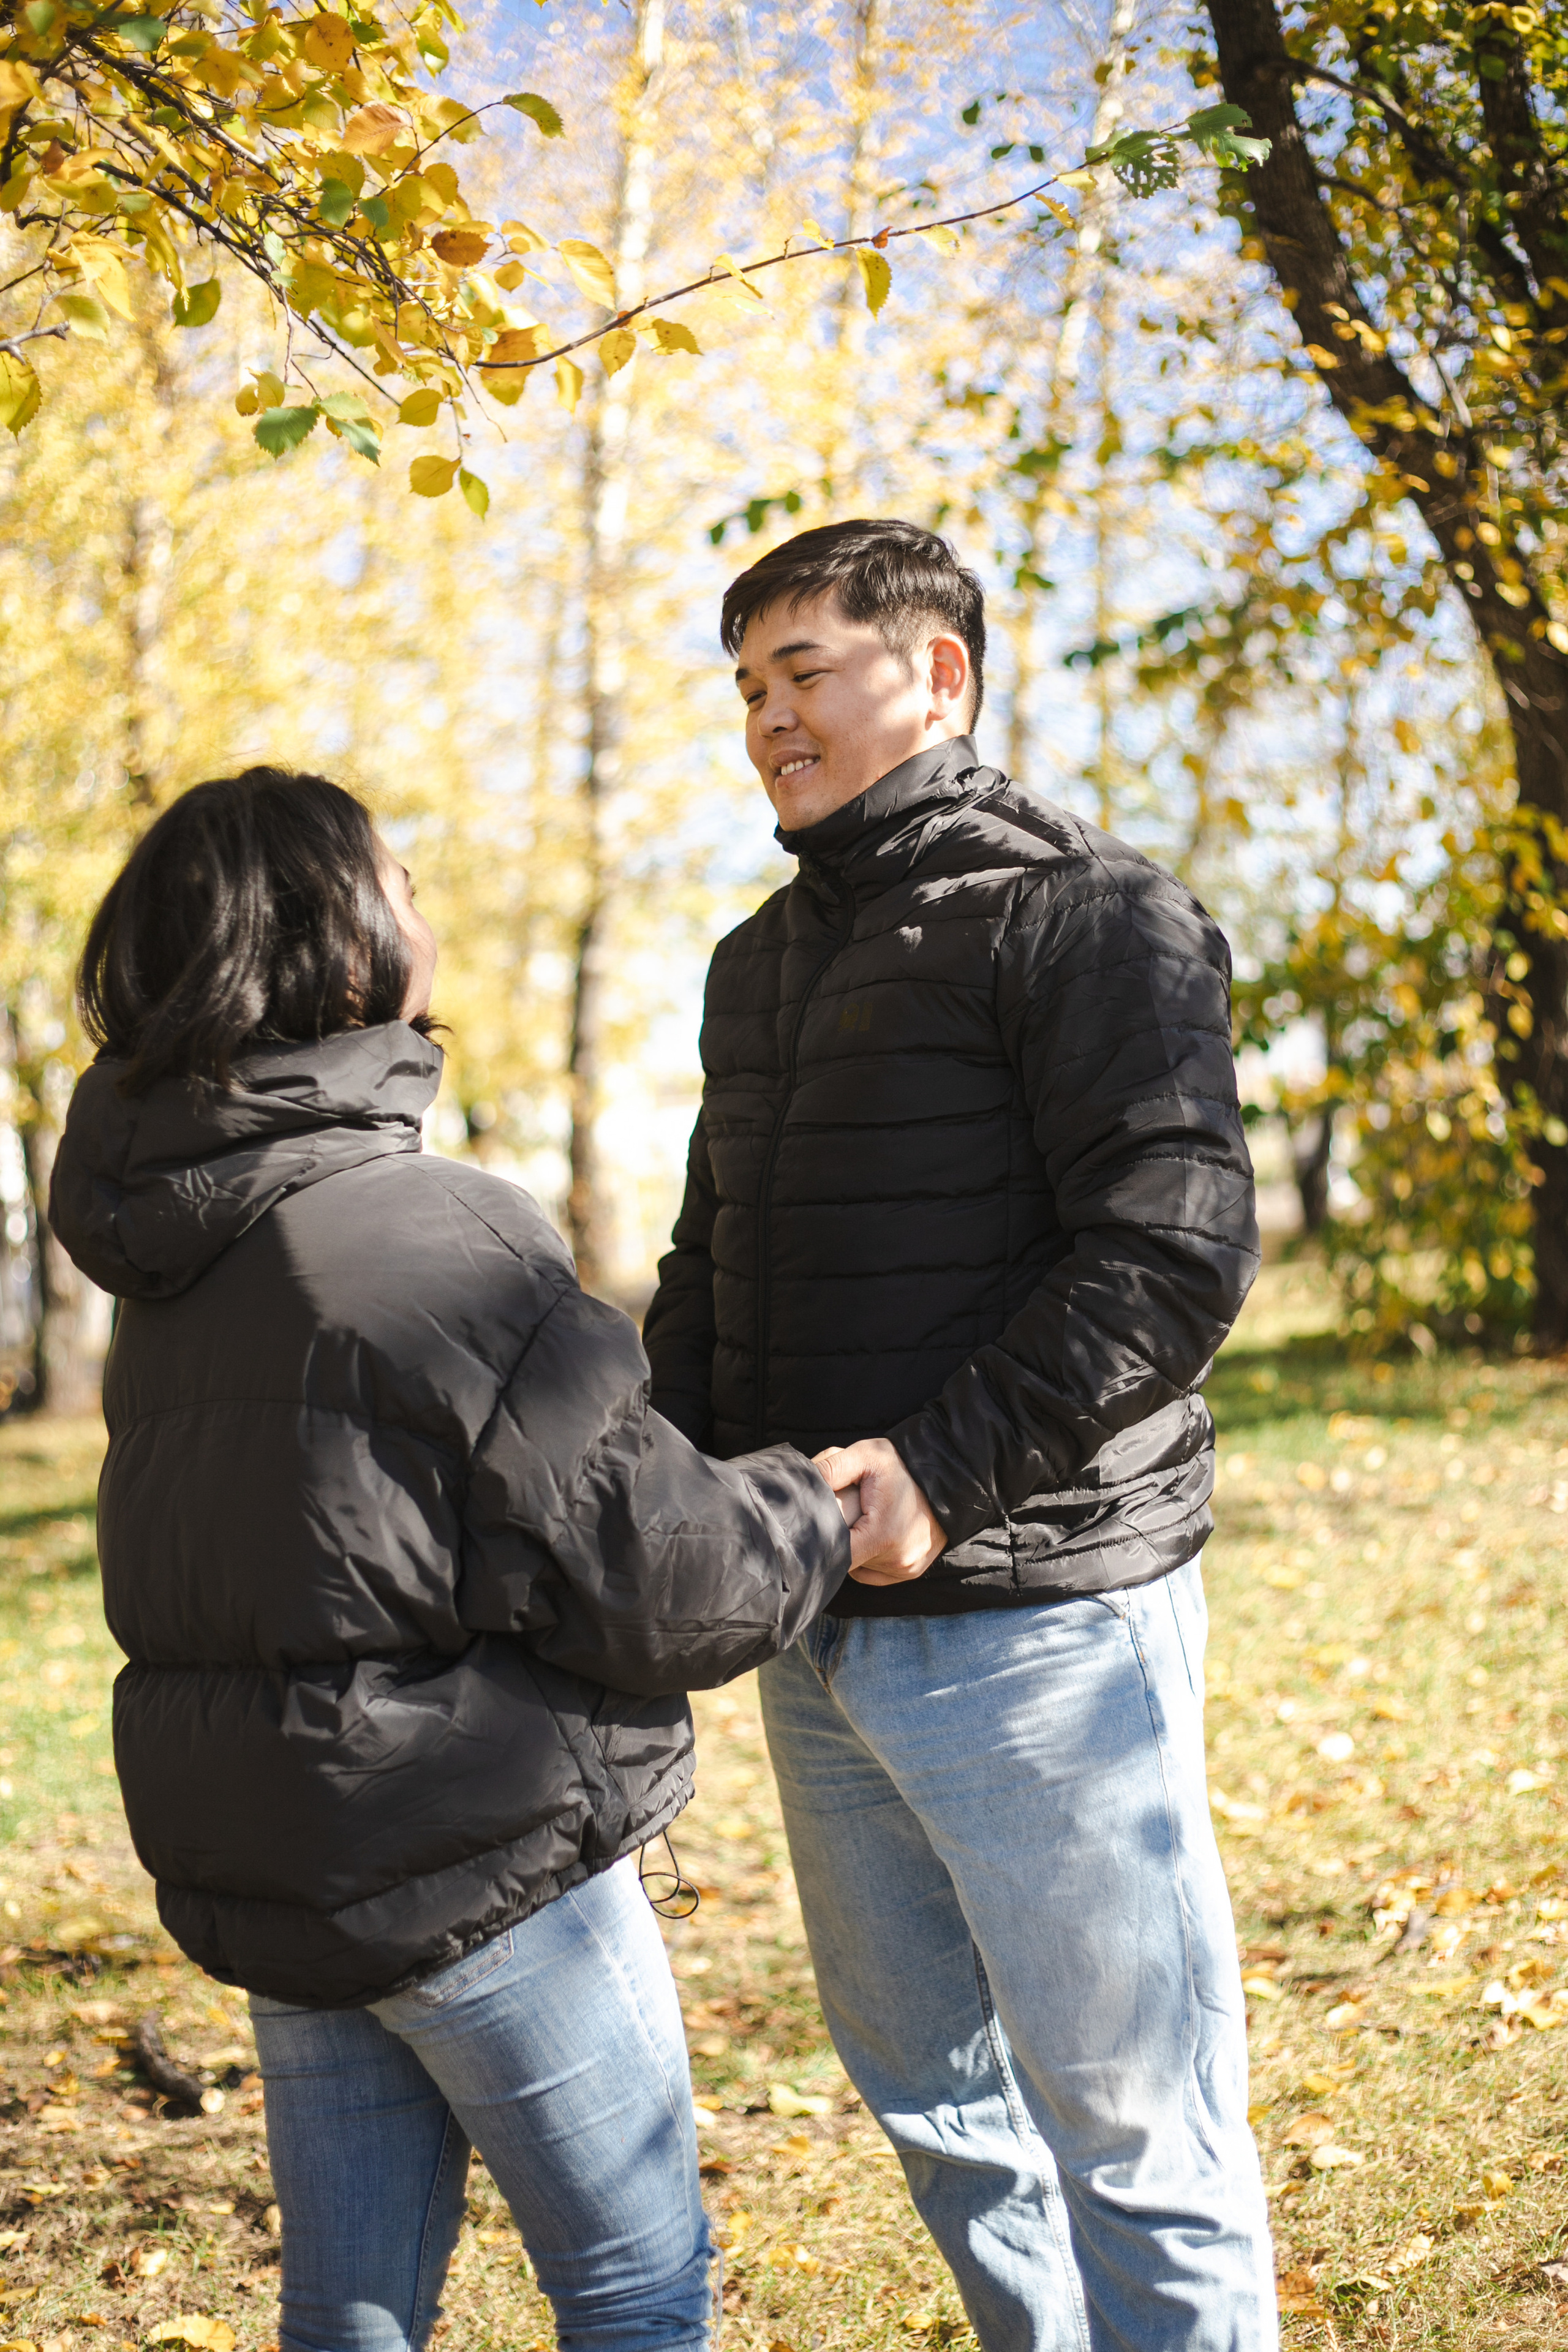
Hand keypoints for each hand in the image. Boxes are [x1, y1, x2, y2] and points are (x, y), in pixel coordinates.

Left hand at [811, 1439, 946, 1585]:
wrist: (947, 1475)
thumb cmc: (903, 1465)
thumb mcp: (867, 1455)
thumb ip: (832, 1467)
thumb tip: (803, 1484)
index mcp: (882, 1536)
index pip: (836, 1554)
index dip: (822, 1540)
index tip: (817, 1524)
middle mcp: (897, 1560)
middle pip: (848, 1561)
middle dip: (840, 1540)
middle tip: (844, 1515)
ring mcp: (907, 1569)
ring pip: (861, 1568)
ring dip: (856, 1549)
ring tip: (860, 1522)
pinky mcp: (912, 1571)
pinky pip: (877, 1572)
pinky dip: (870, 1557)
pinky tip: (871, 1535)